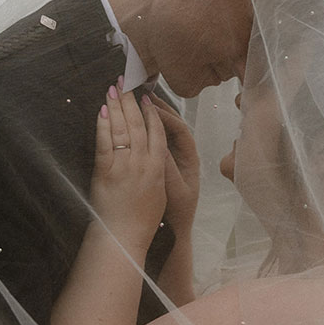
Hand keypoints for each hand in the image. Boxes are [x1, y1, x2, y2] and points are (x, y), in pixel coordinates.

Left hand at [91, 82, 167, 251]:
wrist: (123, 236)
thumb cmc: (142, 220)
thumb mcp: (159, 193)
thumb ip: (156, 171)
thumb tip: (152, 154)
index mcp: (158, 168)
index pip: (157, 132)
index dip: (151, 112)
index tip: (146, 97)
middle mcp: (143, 163)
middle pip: (139, 125)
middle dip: (132, 101)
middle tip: (126, 82)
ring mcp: (124, 166)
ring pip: (123, 129)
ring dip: (117, 106)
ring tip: (113, 89)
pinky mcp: (106, 171)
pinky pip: (105, 143)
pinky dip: (104, 125)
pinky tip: (103, 110)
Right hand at [148, 93, 198, 232]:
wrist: (173, 231)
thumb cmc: (176, 212)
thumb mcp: (173, 190)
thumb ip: (168, 168)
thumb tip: (159, 146)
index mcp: (191, 158)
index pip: (180, 129)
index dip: (166, 116)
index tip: (150, 107)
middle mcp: (184, 154)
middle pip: (173, 125)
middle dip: (158, 108)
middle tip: (142, 93)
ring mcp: (173, 158)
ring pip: (163, 131)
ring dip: (151, 116)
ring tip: (137, 101)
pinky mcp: (162, 163)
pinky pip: (155, 141)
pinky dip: (145, 129)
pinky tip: (133, 122)